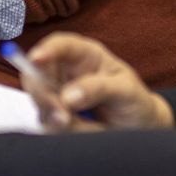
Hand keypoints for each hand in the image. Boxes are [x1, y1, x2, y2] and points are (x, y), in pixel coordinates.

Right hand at [23, 33, 173, 132]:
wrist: (138, 129)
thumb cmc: (135, 101)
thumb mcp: (125, 90)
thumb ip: (98, 88)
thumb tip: (67, 97)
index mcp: (85, 55)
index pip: (60, 45)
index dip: (46, 49)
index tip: (37, 60)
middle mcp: (66, 71)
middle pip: (37, 74)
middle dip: (44, 95)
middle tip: (64, 117)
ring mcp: (58, 93)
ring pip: (40, 103)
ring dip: (58, 118)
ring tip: (91, 126)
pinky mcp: (55, 115)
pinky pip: (48, 123)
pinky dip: (63, 131)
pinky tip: (85, 130)